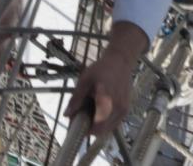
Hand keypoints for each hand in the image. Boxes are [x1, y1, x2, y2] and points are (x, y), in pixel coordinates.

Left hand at [65, 21, 147, 135]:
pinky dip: (106, 122)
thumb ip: (76, 98)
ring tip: (91, 113)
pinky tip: (99, 111)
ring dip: (99, 126)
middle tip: (82, 118)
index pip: (97, 126)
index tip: (77, 124)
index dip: (86, 130)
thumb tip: (66, 115)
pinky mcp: (126, 109)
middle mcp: (117, 108)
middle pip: (102, 130)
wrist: (120, 61)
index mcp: (106, 100)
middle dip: (91, 128)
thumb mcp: (85, 80)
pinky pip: (114, 123)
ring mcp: (124, 110)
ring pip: (109, 128)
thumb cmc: (101, 68)